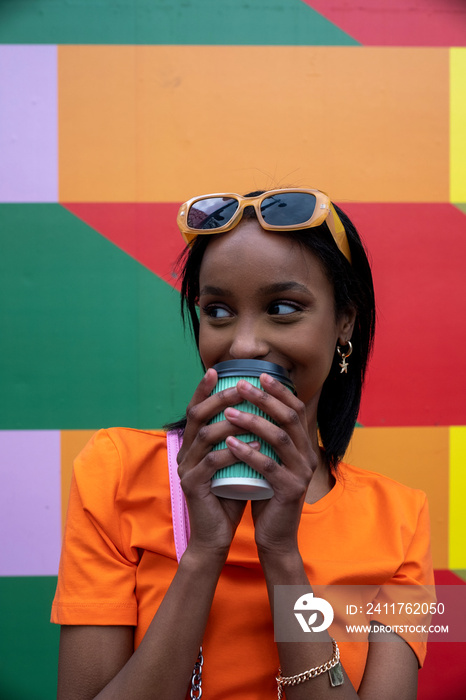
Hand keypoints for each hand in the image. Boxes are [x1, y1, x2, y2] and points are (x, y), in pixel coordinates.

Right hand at [176, 368, 252, 559]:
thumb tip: (259, 410)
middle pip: (197, 416)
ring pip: (205, 435)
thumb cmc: (229, 494)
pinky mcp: (193, 486)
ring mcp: (186, 469)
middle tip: (239, 388)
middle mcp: (184, 453)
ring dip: (230, 422)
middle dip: (219, 398)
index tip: (216, 370)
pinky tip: (253, 444)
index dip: (202, 389)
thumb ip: (238, 439)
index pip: (194, 410)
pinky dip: (233, 450)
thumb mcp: (234, 461)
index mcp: (191, 445)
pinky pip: (212, 462)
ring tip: (253, 415)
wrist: (215, 535)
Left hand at [223, 373, 318, 557]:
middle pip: (289, 418)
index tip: (259, 375)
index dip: (280, 391)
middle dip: (265, 398)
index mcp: (304, 446)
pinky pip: (268, 466)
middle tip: (241, 385)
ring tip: (229, 412)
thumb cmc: (266, 494)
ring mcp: (301, 473)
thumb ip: (264, 438)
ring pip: (280, 438)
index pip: (296, 410)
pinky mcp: (290, 491)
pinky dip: (248, 452)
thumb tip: (246, 405)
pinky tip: (229, 443)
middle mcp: (308, 456)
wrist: (276, 535)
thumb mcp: (268, 460)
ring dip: (253, 421)